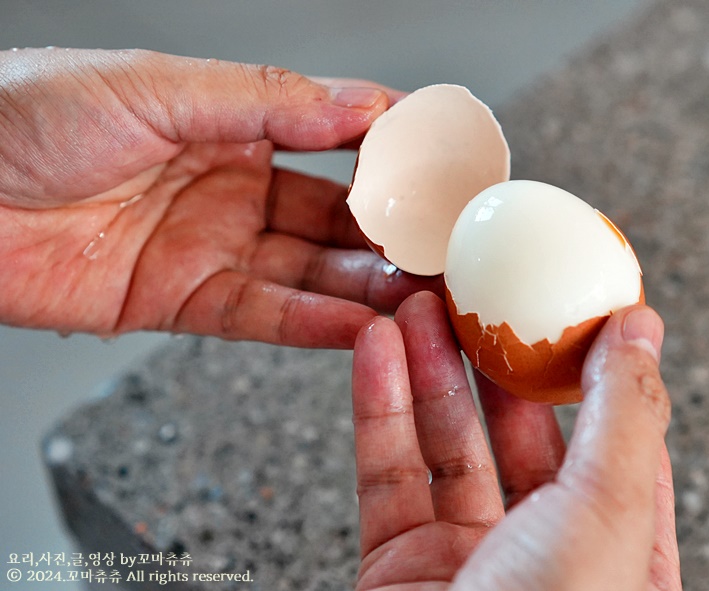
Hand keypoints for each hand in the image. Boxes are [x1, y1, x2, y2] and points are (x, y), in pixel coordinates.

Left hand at [0, 48, 437, 346]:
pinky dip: (317, 325)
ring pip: (310, 272)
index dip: (393, 154)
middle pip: (334, 217)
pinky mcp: (183, 302)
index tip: (447, 169)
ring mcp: (211, 247)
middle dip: (393, 235)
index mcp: (229, 123)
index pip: (334, 138)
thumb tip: (364, 104)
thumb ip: (267, 102)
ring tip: (424, 297)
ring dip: (368, 286)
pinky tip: (366, 327)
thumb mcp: (159, 89)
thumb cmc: (27, 114)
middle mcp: (231, 188)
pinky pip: (264, 316)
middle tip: (447, 249)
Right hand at [352, 291, 680, 589]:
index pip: (616, 438)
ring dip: (429, 368)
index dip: (595, 367)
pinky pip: (387, 472)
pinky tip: (375, 351)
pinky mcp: (397, 566)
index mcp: (620, 550)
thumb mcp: (607, 515)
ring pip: (446, 443)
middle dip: (497, 357)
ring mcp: (469, 559)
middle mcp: (545, 553)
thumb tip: (643, 328)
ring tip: (416, 303)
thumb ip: (623, 415)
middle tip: (478, 293)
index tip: (573, 305)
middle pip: (522, 431)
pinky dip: (379, 405)